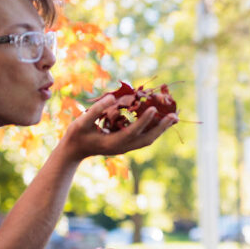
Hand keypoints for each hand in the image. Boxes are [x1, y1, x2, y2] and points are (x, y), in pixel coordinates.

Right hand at [60, 93, 175, 160]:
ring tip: (174, 118)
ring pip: (148, 139)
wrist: (74, 150)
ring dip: (161, 129)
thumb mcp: (80, 122)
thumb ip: (96, 110)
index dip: (144, 121)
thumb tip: (113, 97)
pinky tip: (161, 120)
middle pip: (146, 139)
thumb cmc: (76, 136)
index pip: (132, 131)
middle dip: (161, 128)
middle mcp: (122, 147)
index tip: (154, 109)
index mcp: (112, 143)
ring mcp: (125, 147)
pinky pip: (144, 137)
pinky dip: (154, 129)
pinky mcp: (126, 144)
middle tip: (174, 116)